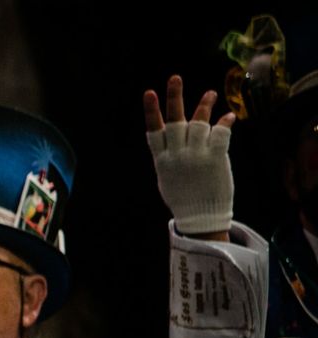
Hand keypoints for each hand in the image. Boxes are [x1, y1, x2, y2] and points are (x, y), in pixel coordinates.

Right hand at [143, 75, 234, 238]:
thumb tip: (169, 141)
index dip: (152, 111)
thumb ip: (168, 157)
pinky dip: (224, 124)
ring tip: (210, 94)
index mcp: (163, 160)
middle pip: (174, 121)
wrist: (200, 217)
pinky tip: (228, 117)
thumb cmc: (183, 198)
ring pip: (198, 124)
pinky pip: (220, 135)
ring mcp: (195, 156)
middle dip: (173, 98)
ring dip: (204, 106)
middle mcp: (177, 156)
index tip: (150, 92)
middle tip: (175, 78)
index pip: (154, 131)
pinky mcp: (214, 159)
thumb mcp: (168, 178)